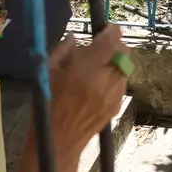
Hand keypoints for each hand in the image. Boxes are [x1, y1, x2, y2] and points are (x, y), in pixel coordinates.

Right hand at [50, 27, 131, 164]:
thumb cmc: (47, 104)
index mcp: (88, 67)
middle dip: (114, 47)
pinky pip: (122, 83)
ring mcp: (115, 93)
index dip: (110, 31)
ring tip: (96, 70)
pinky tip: (97, 86)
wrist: (58, 141)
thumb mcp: (47, 73)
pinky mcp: (117, 105)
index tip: (104, 30)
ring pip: (125, 67)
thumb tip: (74, 37)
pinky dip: (114, 79)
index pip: (112, 38)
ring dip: (115, 63)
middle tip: (99, 50)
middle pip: (124, 52)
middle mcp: (106, 78)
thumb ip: (62, 50)